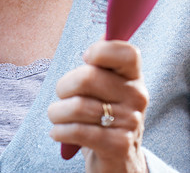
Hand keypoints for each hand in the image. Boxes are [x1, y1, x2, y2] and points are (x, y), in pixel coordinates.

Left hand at [48, 40, 148, 172]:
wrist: (119, 163)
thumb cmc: (105, 115)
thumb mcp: (108, 87)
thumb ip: (105, 62)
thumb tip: (104, 34)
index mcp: (133, 77)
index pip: (127, 52)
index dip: (101, 51)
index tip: (86, 58)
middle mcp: (137, 97)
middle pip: (88, 77)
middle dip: (64, 86)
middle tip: (62, 95)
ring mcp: (130, 122)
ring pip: (78, 106)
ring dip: (57, 112)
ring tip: (56, 116)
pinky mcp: (119, 146)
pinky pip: (78, 131)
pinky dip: (60, 131)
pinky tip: (57, 133)